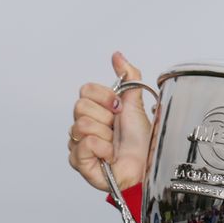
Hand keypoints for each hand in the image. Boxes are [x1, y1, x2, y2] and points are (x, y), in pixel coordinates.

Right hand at [67, 52, 152, 191]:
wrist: (146, 167)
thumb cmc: (141, 142)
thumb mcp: (137, 104)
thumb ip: (129, 78)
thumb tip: (117, 55)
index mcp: (94, 110)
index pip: (86, 90)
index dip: (106, 98)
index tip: (119, 110)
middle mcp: (82, 125)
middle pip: (81, 106)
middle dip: (106, 118)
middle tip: (117, 130)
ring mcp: (77, 143)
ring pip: (82, 125)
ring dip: (106, 136)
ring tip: (114, 146)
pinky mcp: (77, 161)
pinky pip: (85, 144)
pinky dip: (103, 150)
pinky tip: (110, 157)